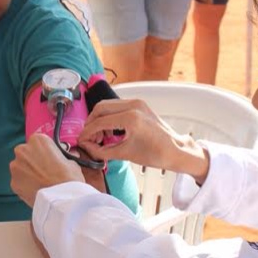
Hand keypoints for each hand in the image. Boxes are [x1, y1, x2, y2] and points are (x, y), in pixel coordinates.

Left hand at [10, 134, 84, 207]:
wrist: (61, 199)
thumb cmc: (68, 178)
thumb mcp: (71, 161)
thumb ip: (61, 157)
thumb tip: (62, 159)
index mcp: (37, 140)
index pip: (39, 142)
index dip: (45, 152)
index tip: (49, 159)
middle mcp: (22, 150)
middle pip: (26, 153)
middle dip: (33, 161)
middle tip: (45, 171)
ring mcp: (15, 167)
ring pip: (20, 168)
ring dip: (28, 173)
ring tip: (41, 183)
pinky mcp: (13, 182)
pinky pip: (19, 182)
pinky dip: (25, 185)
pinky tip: (36, 190)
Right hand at [78, 99, 209, 181]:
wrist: (176, 150)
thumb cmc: (157, 153)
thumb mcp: (126, 154)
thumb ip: (102, 151)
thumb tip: (87, 148)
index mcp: (131, 118)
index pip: (100, 122)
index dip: (87, 132)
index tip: (81, 141)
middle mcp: (134, 106)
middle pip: (101, 108)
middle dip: (92, 123)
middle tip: (90, 138)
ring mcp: (138, 103)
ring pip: (108, 106)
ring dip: (100, 120)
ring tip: (101, 137)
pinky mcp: (140, 106)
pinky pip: (118, 107)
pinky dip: (110, 117)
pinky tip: (111, 132)